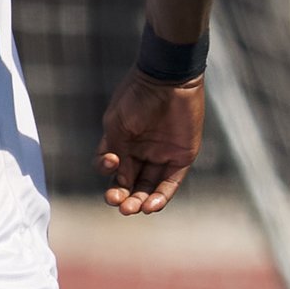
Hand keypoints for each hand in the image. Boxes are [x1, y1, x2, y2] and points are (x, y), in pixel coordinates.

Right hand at [98, 69, 203, 215]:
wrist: (169, 78)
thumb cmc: (137, 96)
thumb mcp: (117, 123)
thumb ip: (115, 150)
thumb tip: (118, 178)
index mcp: (122, 141)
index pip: (112, 168)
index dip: (108, 171)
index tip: (112, 162)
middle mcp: (141, 151)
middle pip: (129, 183)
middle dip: (122, 196)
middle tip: (118, 204)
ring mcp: (161, 155)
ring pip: (148, 187)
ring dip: (139, 201)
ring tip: (133, 209)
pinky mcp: (181, 157)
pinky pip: (170, 183)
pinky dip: (161, 197)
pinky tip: (151, 206)